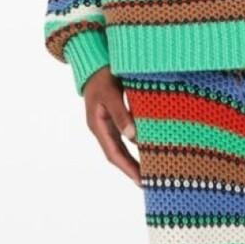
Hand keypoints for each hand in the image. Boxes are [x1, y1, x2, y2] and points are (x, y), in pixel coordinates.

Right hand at [81, 66, 140, 185]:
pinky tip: (148, 148)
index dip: (127, 168)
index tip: (141, 181)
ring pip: (122, 147)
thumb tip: (133, 137)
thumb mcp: (111, 93)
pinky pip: (126, 136)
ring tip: (151, 171)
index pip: (114, 154)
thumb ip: (121, 114)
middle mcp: (102, 128)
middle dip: (132, 169)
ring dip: (135, 159)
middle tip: (150, 183)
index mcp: (98, 126)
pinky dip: (137, 144)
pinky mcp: (114, 117)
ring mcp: (107, 123)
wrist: (93, 61)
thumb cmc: (101, 76)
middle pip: (118, 155)